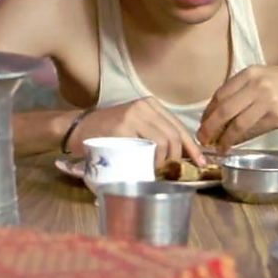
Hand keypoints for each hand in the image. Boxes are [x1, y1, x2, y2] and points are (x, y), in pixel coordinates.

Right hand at [67, 97, 205, 167]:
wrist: (76, 128)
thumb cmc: (107, 132)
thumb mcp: (135, 127)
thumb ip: (155, 134)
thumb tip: (181, 155)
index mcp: (151, 105)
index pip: (179, 126)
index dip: (192, 147)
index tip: (201, 163)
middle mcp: (145, 106)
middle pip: (175, 135)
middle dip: (179, 158)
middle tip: (171, 172)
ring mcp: (134, 115)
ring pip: (165, 141)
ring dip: (165, 161)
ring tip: (157, 171)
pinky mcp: (123, 127)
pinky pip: (148, 146)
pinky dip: (152, 161)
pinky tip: (148, 168)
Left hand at [197, 65, 277, 152]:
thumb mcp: (266, 77)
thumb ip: (244, 91)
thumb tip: (223, 115)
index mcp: (250, 72)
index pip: (220, 94)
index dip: (208, 112)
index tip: (203, 123)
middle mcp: (256, 84)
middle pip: (223, 109)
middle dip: (209, 127)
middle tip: (202, 138)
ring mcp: (267, 100)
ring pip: (236, 123)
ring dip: (224, 138)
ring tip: (219, 146)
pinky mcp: (277, 116)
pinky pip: (252, 130)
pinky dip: (240, 140)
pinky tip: (234, 145)